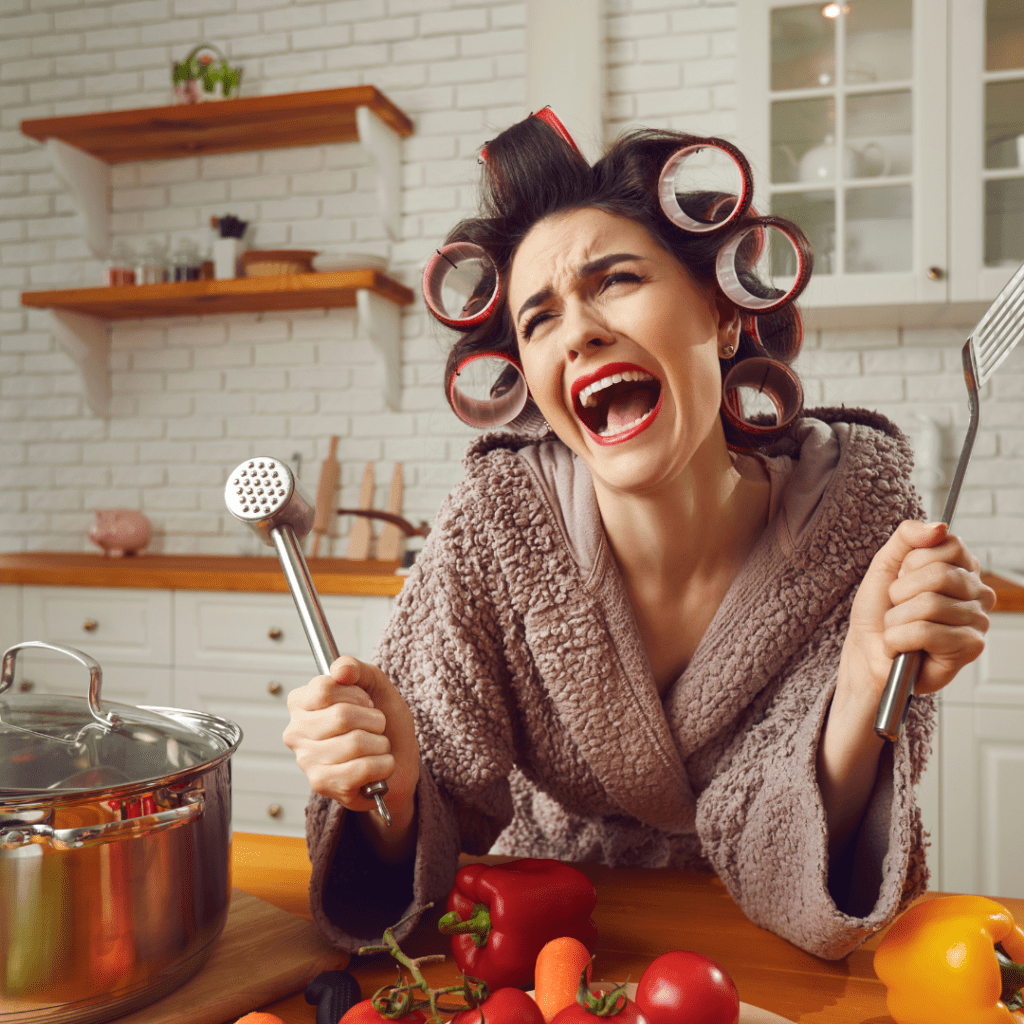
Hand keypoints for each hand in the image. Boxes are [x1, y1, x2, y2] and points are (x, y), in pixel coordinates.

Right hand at [283, 656, 419, 833]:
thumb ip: (357, 669)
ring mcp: (306, 760)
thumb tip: (339, 669)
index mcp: (301, 702)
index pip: (325, 688)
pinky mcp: (322, 784)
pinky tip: (379, 765)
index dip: (357, 694)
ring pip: (355, 743)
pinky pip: (362, 768)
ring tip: (377, 747)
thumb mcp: (376, 687)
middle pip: (342, 716)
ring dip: (381, 744)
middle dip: (374, 720)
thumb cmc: (385, 724)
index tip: (365, 702)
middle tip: (375, 727)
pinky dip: (383, 765)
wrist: (398, 761)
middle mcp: (295, 731)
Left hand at [842, 519, 995, 699]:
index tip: (902, 578)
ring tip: (899, 628)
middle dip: (900, 592)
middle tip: (897, 607)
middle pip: (937, 574)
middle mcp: (978, 593)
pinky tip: (902, 646)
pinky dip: (898, 639)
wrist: (866, 654)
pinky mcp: (970, 647)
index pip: (948, 544)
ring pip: (928, 604)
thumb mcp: (885, 565)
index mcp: (962, 569)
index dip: (912, 562)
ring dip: (896, 619)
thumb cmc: (878, 613)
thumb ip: (908, 537)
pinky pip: (924, 631)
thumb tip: (939, 526)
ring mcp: (978, 620)